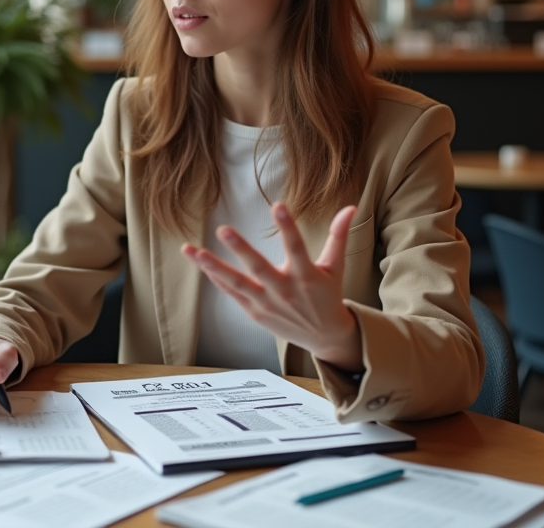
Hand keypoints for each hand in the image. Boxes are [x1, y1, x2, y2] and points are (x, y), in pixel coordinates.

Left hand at [182, 203, 362, 371]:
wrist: (324, 336)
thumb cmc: (328, 295)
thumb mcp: (335, 267)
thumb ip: (338, 236)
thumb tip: (351, 207)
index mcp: (307, 276)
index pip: (296, 247)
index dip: (288, 227)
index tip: (278, 206)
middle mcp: (284, 291)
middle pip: (259, 268)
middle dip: (241, 249)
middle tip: (223, 230)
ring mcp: (267, 304)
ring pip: (236, 283)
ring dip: (213, 266)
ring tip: (192, 250)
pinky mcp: (255, 312)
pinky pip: (232, 293)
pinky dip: (217, 279)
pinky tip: (201, 263)